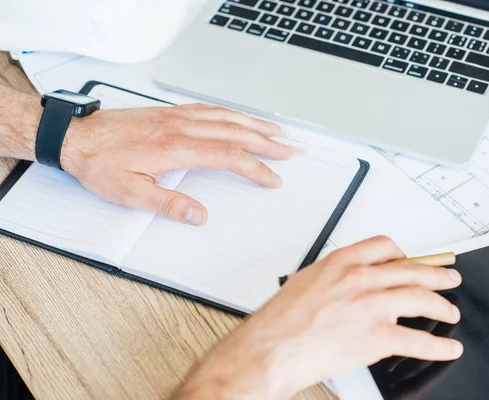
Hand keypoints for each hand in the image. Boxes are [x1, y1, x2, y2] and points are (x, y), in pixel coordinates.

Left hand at [60, 103, 293, 224]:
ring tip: (277, 131)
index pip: (229, 157)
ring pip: (226, 117)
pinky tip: (239, 117)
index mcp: (177, 148)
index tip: (272, 178)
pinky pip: (209, 108)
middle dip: (267, 142)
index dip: (256, 168)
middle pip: (236, 132)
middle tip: (290, 150)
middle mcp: (182, 127)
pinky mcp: (170, 112)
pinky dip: (231, 112)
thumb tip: (199, 216)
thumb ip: (169, 204)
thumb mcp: (131, 194)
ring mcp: (177, 116)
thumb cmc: (101, 164)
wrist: (77, 137)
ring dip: (255, 124)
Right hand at [173, 236, 463, 399]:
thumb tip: (346, 283)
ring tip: (451, 311)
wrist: (271, 348)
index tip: (411, 260)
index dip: (404, 254)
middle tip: (449, 278)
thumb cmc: (279, 320)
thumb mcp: (305, 281)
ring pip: (421, 299)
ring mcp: (372, 306)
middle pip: (412, 270)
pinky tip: (447, 347)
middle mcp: (361, 278)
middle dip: (436, 274)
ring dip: (442, 306)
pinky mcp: (377, 336)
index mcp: (342, 262)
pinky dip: (438, 346)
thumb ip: (333, 277)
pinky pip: (419, 339)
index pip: (385, 247)